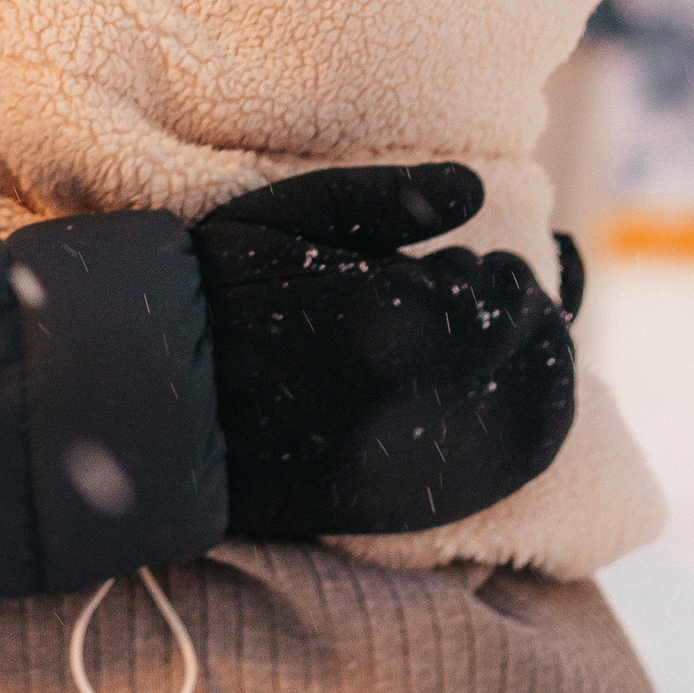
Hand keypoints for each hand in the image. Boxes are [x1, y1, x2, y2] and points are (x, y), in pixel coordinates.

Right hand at [192, 164, 577, 540]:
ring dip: (530, 376)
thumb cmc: (223, 288)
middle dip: (518, 320)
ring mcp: (407, 455)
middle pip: (515, 353)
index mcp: (384, 310)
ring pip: (525, 417)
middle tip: (494, 302)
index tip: (482, 265)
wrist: (164, 398)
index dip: (500, 277)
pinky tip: (501, 406)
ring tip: (493, 351)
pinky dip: (523, 436)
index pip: (494, 295)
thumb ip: (391, 197)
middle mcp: (407, 389)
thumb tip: (476, 186)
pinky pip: (496, 474)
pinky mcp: (399, 506)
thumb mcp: (293, 213)